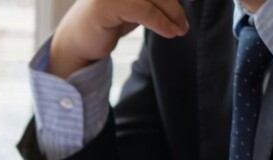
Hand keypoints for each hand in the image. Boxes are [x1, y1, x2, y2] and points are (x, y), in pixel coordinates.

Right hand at [48, 0, 188, 78]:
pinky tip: (171, 33)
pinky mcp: (107, 5)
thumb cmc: (108, 21)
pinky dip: (162, 23)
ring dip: (173, 14)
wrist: (76, 42)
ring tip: (180, 29)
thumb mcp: (137, 4)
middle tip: (186, 21)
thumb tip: (186, 1)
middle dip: (176, 3)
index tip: (195, 2)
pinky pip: (145, 11)